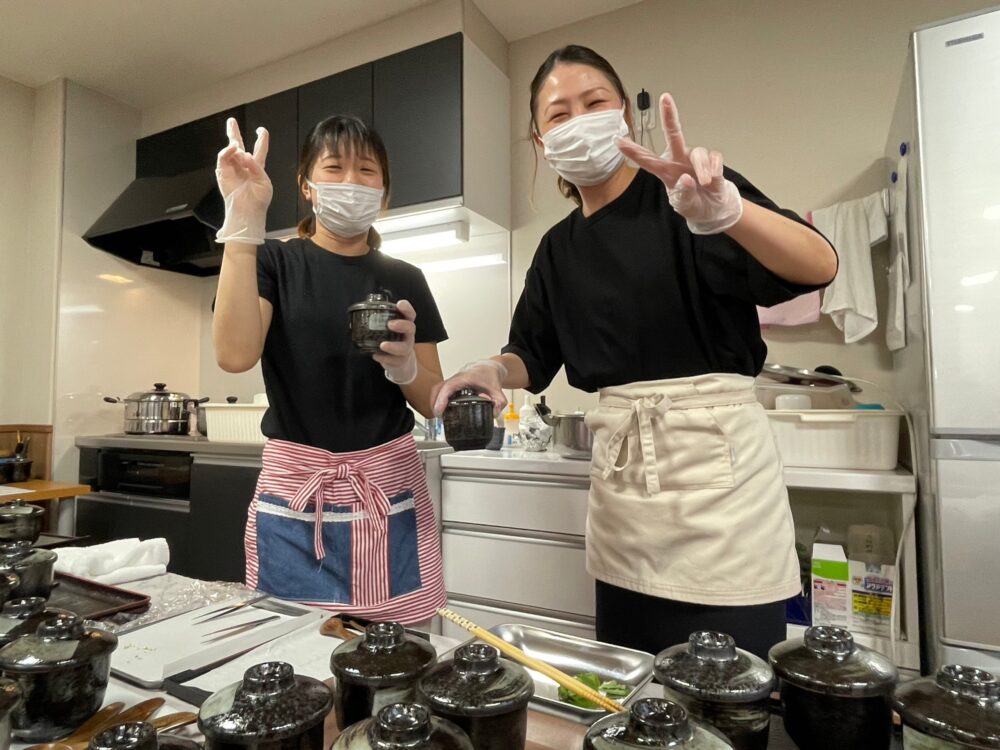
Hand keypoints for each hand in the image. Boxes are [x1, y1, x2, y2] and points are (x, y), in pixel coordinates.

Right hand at [215, 117, 272, 244]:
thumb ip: (256, 166)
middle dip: (234, 133)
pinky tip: (233, 149)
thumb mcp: (264, 181)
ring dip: (236, 146)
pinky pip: (223, 157)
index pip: (259, 150)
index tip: (261, 130)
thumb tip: (244, 154)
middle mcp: (243, 166)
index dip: (261, 140)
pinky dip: (228, 151)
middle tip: (231, 121)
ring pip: (230, 150)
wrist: (248, 212)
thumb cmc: (259, 200)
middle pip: (238, 146)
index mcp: (256, 168)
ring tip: (238, 148)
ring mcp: (232, 168)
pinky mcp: (223, 172)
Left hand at [375, 300, 417, 384]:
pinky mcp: (400, 361)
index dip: (407, 308)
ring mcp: (406, 349)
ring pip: (404, 347)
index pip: (410, 314)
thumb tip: (358, 315)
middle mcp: (408, 336)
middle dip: (401, 325)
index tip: (399, 304)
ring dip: (393, 346)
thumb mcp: (389, 331)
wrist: (401, 362)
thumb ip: (379, 323)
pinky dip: (384, 358)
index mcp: (405, 325)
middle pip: (411, 328)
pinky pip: (394, 360)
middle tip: (390, 324)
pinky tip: (376, 356)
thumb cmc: (392, 341)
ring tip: (382, 345)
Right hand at [431, 360, 507, 417]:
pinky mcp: (453, 384)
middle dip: (434, 402)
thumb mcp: (498, 390)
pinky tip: (443, 409)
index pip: (448, 387)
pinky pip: (442, 390)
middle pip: (438, 388)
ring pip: (438, 389)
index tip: (439, 410)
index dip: (441, 399)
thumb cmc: (490, 375)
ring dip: (435, 400)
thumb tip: (494, 413)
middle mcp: (457, 378)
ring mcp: (453, 380)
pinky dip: (439, 399)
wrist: (489, 367)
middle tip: (437, 415)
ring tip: (438, 414)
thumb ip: (499, 402)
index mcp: (465, 378)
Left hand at [615, 93, 742, 234]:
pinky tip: (713, 178)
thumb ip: (683, 194)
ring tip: (705, 183)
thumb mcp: (684, 205)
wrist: (714, 209)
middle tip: (665, 97)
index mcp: (666, 171)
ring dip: (702, 168)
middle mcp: (679, 159)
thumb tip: (686, 178)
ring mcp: (695, 158)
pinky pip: (713, 157)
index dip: (632, 151)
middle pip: (674, 134)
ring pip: (697, 153)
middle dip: (669, 115)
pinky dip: (714, 169)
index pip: (647, 159)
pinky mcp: (712, 160)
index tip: (617, 141)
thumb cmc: (694, 204)